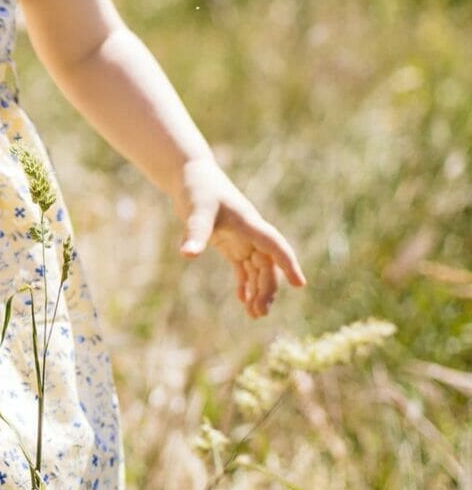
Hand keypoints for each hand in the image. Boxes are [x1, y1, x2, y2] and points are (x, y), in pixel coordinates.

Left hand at [174, 155, 306, 318]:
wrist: (190, 175)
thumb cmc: (197, 189)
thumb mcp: (197, 210)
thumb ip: (195, 233)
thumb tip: (188, 255)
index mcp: (250, 224)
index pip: (275, 246)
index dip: (288, 265)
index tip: (300, 284)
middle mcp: (250, 233)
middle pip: (267, 264)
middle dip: (267, 288)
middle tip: (260, 313)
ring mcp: (241, 238)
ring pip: (257, 268)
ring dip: (258, 289)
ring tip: (254, 314)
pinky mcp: (230, 242)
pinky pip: (243, 266)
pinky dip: (245, 282)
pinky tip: (242, 299)